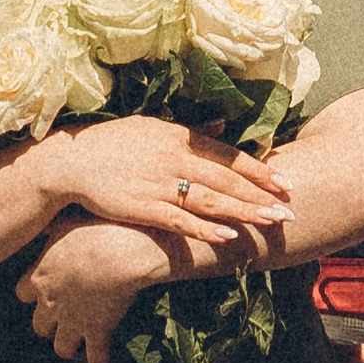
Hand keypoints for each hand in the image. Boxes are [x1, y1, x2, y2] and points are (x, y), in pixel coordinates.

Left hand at [17, 218, 212, 362]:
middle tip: (62, 315)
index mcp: (40, 273)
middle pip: (39, 324)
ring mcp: (73, 320)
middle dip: (49, 321)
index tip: (41, 286)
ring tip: (78, 342)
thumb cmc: (97, 225)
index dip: (32, 290)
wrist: (123, 247)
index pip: (21, 291)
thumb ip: (51, 223)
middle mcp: (51, 301)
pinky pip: (98, 360)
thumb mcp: (66, 217)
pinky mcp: (98, 331)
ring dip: (69, 344)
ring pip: (62, 346)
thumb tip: (38, 207)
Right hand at [43, 115, 292, 250]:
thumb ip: (190, 131)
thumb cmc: (114, 143)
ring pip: (210, 200)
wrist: (72, 161)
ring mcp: (159, 184)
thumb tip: (222, 126)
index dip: (259, 170)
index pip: (228, 154)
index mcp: (179, 137)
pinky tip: (228, 236)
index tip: (285, 181)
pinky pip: (181, 221)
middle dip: (261, 195)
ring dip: (243, 212)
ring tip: (271, 222)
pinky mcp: (143, 207)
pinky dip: (205, 230)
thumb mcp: (153, 127)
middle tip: (291, 208)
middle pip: (226, 178)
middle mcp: (174, 159)